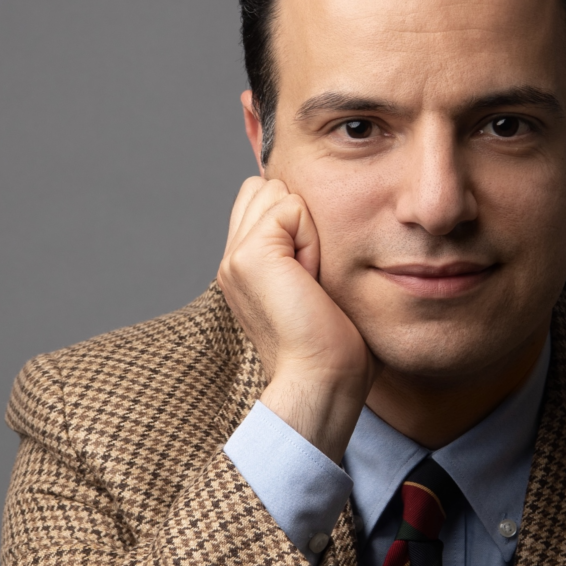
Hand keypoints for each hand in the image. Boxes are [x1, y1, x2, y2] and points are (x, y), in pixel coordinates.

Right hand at [217, 177, 376, 461]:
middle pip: (268, 187)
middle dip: (300, 218)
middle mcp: (231, 259)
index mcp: (242, 265)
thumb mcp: (314, 282)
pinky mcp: (249, 255)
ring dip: (308, 228)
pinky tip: (310, 277)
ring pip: (279, 193)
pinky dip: (312, 236)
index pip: (263, 196)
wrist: (323, 378)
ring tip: (311, 277)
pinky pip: (291, 207)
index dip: (298, 222)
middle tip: (312, 274)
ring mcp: (234, 256)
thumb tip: (314, 214)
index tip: (311, 274)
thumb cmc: (334, 342)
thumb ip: (302, 246)